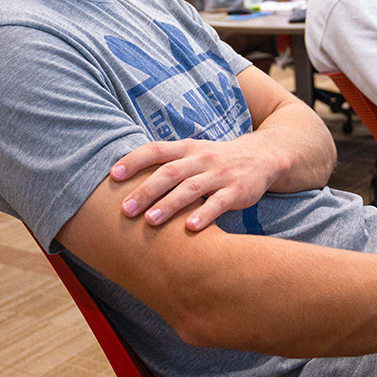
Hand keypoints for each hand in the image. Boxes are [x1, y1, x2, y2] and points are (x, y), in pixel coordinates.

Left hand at [110, 137, 278, 231]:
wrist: (262, 156)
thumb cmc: (216, 160)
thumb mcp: (193, 153)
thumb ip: (165, 162)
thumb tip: (124, 177)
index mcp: (187, 149)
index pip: (156, 150)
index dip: (134, 160)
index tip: (113, 175)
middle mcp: (201, 159)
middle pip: (170, 172)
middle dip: (146, 190)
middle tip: (125, 210)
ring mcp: (220, 174)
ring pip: (191, 188)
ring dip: (170, 204)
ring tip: (150, 221)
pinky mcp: (236, 190)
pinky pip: (218, 203)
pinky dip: (205, 215)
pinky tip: (191, 228)